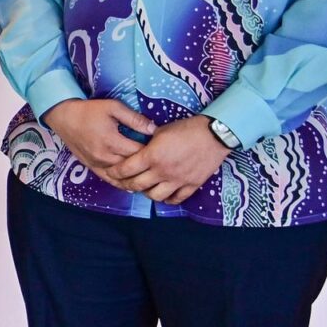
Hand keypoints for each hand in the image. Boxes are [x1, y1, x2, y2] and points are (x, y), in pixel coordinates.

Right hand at [41, 98, 157, 183]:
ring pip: (122, 177)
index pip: (139, 152)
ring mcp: (98, 164)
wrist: (64, 117)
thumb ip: (134, 119)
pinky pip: (109, 180)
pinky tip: (131, 185)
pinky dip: (121, 183)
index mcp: (112, 141)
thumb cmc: (89, 110)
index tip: (160, 148)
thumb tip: (153, 129)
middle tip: (157, 161)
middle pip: (132, 167)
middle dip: (145, 164)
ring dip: (135, 176)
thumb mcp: (113, 107)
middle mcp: (105, 157)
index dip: (152, 151)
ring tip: (149, 174)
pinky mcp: (92, 167)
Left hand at [106, 114, 231, 203]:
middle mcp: (162, 171)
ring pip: (155, 196)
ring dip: (146, 193)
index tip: (111, 172)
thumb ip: (147, 142)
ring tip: (145, 187)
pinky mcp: (192, 185)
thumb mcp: (161, 130)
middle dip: (126, 184)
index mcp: (152, 156)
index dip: (115, 173)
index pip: (126, 169)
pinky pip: (176, 199)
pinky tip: (164, 194)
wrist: (215, 133)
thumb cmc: (187, 128)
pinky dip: (167, 199)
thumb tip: (138, 146)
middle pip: (136, 185)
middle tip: (123, 182)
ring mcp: (177, 180)